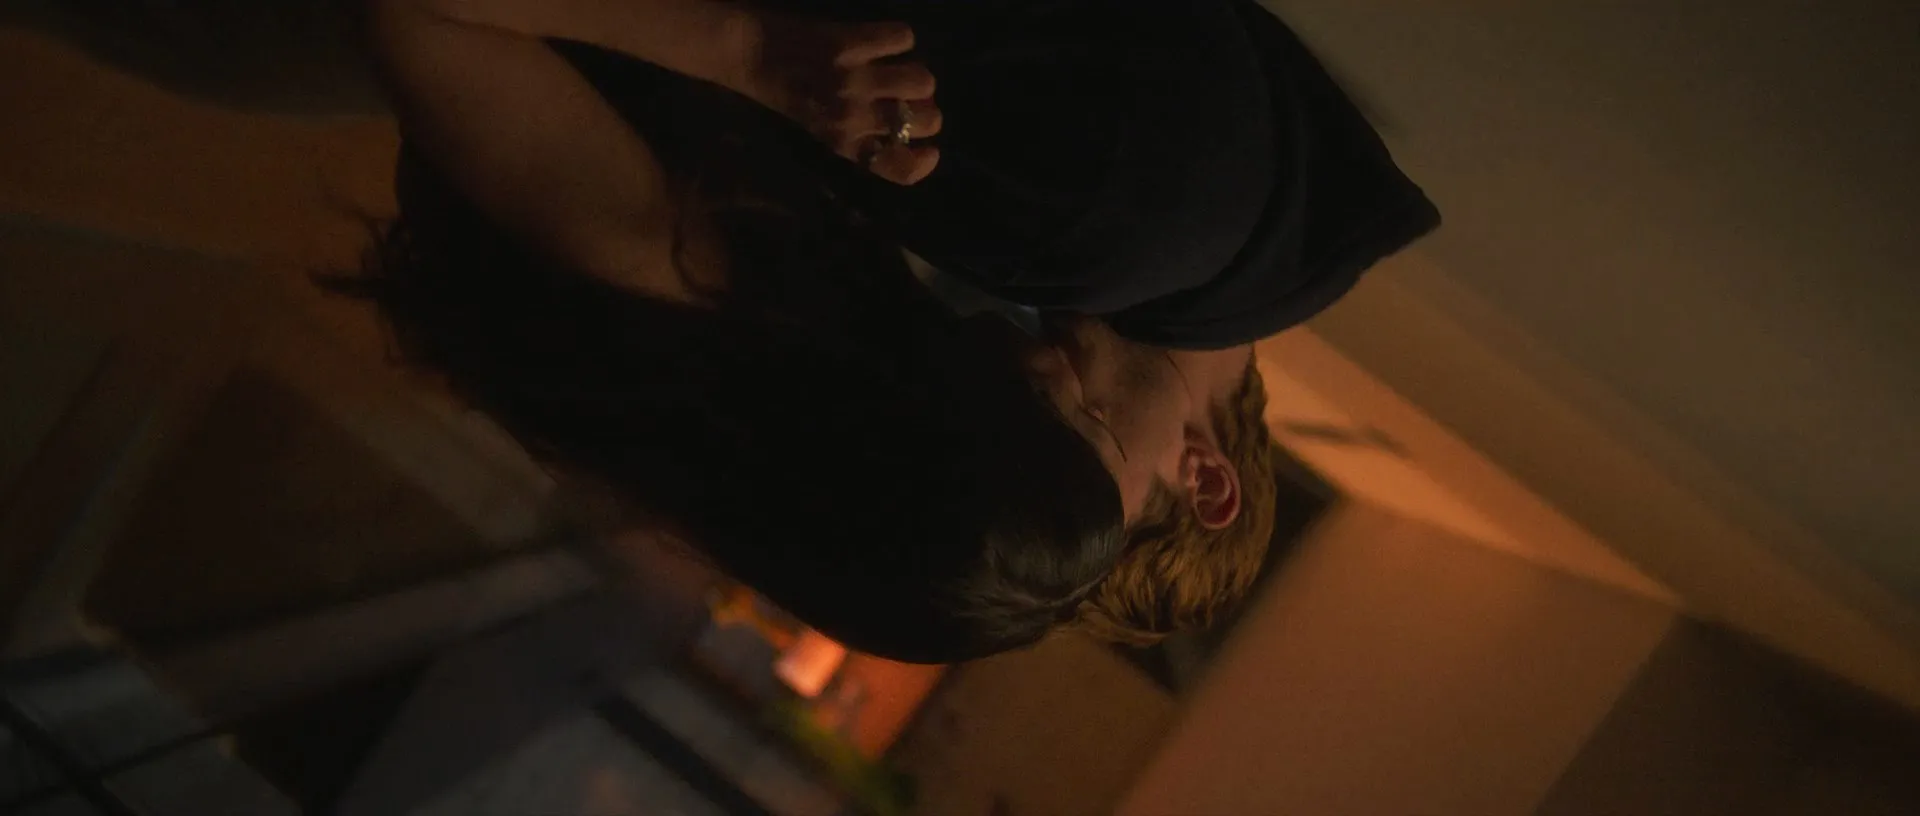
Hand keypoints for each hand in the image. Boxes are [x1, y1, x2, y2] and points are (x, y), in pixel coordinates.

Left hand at [729, 13, 943, 184]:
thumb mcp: (824, 129)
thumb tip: (915, 122)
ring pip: (922, 80)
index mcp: (845, 144)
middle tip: (907, 98)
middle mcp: (851, 117)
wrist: (751, 54)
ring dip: (915, 72)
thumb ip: (866, 134)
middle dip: (925, 108)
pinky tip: (879, 42)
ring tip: (896, 67)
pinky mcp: (850, 42)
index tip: (929, 149)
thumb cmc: (789, 95)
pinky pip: (903, 37)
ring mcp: (852, 79)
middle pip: (926, 121)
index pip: (900, 168)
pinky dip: (898, 36)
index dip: (925, 161)